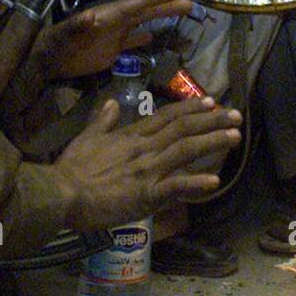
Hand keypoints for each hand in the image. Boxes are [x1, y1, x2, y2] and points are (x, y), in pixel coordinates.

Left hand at [37, 0, 192, 79]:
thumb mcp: (66, 33)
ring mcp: (115, 35)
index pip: (137, 4)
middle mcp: (116, 22)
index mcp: (109, 15)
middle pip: (146, 11)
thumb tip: (92, 16)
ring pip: (143, 24)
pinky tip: (154, 37)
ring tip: (182, 13)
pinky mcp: (112, 50)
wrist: (49, 61)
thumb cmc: (56, 45)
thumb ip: (79, 24)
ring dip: (162, 18)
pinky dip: (144, 38)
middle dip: (167, 6)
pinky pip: (132, 42)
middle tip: (190, 2)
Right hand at [53, 97, 243, 228]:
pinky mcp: (145, 194)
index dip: (190, 108)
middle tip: (236, 113)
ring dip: (212, 141)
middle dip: (211, 120)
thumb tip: (109, 103)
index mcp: (131, 136)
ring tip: (235, 135)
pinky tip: (215, 182)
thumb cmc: (71, 169)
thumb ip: (101, 121)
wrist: (59, 194)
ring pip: (185, 150)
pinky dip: (195, 183)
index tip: (211, 101)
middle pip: (183, 129)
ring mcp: (147, 170)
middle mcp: (144, 148)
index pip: (166, 117)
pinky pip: (175, 187)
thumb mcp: (86, 138)